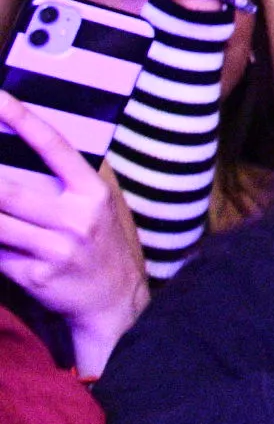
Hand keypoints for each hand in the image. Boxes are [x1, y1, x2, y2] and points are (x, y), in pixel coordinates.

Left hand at [0, 95, 149, 376]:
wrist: (113, 303)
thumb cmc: (100, 246)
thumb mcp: (99, 207)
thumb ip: (69, 180)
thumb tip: (28, 149)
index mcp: (93, 192)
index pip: (55, 147)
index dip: (24, 120)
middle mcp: (77, 218)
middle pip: (8, 190)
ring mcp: (56, 249)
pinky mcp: (35, 276)